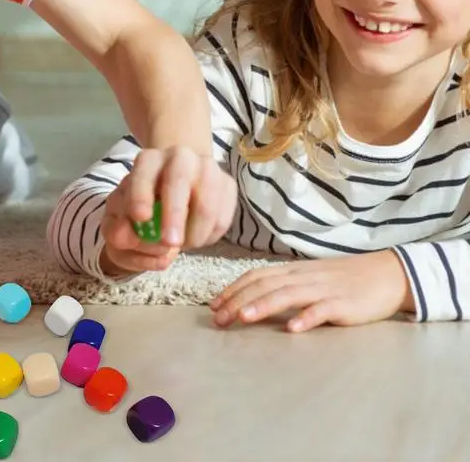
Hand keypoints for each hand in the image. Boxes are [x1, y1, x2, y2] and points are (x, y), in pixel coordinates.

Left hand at [100, 146, 236, 274]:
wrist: (178, 181)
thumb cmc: (145, 200)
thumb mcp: (123, 210)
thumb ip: (117, 226)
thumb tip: (123, 240)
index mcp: (149, 160)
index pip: (143, 174)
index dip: (141, 195)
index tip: (140, 218)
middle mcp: (179, 157)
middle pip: (179, 182)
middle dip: (174, 215)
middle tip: (170, 243)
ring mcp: (207, 168)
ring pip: (206, 204)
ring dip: (194, 233)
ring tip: (181, 244)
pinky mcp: (227, 185)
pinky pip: (222, 217)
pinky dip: (209, 236)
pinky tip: (195, 237)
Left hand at [209, 250, 413, 331]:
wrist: (387, 273)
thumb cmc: (343, 279)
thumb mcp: (309, 278)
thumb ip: (284, 285)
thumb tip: (253, 297)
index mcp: (293, 271)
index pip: (256, 276)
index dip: (233, 289)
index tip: (213, 305)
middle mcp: (303, 277)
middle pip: (265, 285)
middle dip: (238, 301)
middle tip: (218, 319)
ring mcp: (323, 289)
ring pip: (288, 295)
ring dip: (263, 306)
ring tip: (243, 318)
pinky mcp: (344, 304)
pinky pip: (323, 310)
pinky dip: (306, 318)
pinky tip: (292, 328)